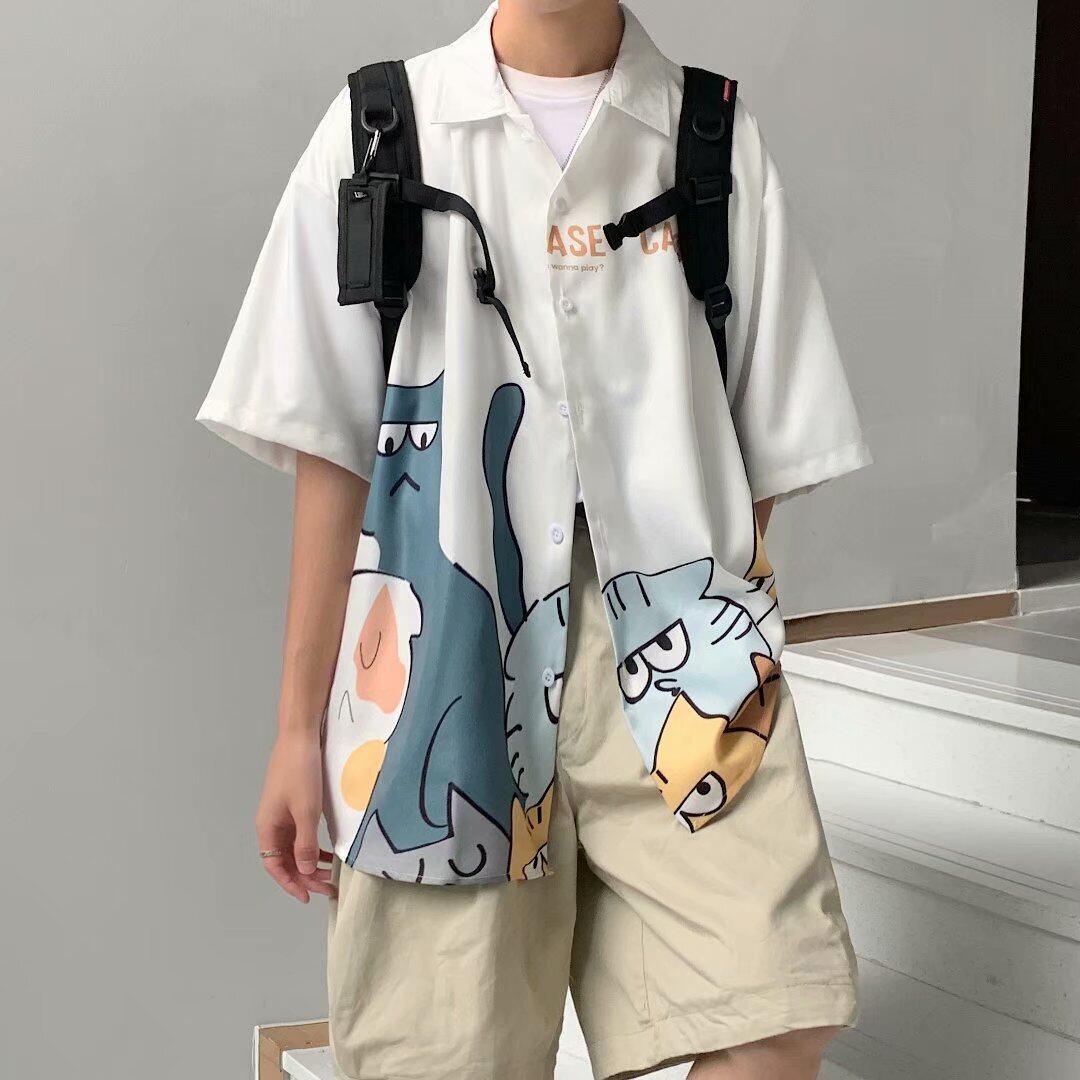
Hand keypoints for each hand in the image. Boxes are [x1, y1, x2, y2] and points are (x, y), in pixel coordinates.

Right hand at [255, 729, 336, 901]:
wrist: (300, 736)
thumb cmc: (300, 772)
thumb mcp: (306, 811)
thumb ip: (305, 844)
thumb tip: (305, 872)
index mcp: (267, 827)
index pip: (275, 866)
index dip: (290, 883)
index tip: (308, 897)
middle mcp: (271, 824)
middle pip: (285, 860)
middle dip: (304, 876)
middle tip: (328, 888)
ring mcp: (282, 814)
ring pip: (294, 848)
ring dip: (309, 863)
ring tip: (330, 874)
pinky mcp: (293, 805)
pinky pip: (300, 834)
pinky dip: (312, 846)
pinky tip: (327, 853)